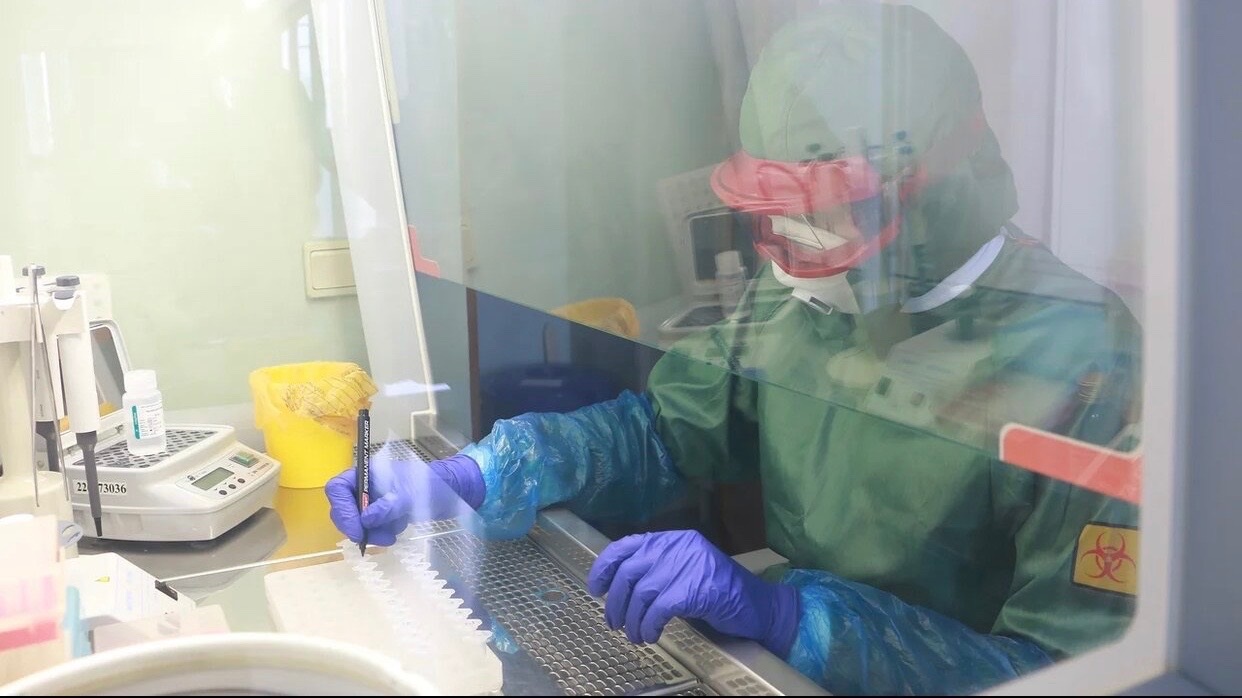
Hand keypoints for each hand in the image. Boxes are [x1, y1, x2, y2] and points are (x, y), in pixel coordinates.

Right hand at [325, 450, 484, 546]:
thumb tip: (365, 519)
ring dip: (371, 533)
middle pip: (343, 509)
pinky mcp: (381, 514)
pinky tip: (398, 529)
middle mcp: (364, 486)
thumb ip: (388, 506)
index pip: (338, 488)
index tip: (356, 530)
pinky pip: (371, 529)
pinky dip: (381, 533)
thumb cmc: (431, 485)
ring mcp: (372, 501)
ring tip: (392, 535)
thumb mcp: (411, 495)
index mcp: (366, 472)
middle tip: (372, 539)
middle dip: (356, 527)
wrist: (450, 493)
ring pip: (357, 523)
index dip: (342, 509)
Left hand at [587, 530, 799, 654]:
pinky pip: (658, 609)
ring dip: (633, 620)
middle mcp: (679, 546)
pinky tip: (651, 635)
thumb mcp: (685, 571)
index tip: (596, 588)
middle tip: (614, 622)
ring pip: (641, 593)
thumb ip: (657, 569)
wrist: (758, 605)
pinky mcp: (695, 588)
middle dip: (616, 602)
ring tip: (635, 635)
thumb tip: (618, 588)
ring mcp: (688, 565)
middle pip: (630, 572)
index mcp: (673, 539)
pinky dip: (649, 625)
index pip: (627, 544)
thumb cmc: (719, 591)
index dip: (605, 566)